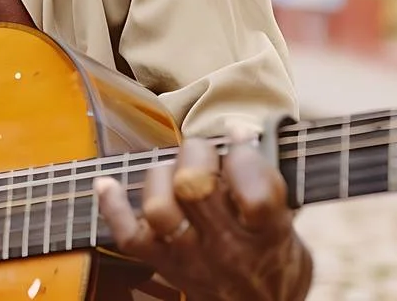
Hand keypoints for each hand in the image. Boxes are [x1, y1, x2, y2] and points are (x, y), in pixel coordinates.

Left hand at [95, 127, 313, 300]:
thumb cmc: (274, 262)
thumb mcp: (288, 225)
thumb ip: (268, 183)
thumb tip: (239, 132)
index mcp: (267, 236)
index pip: (256, 194)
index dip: (244, 155)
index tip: (240, 138)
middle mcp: (227, 247)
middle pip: (195, 187)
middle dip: (197, 154)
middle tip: (205, 153)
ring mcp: (191, 257)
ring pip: (159, 208)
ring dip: (162, 176)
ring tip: (175, 171)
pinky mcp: (165, 264)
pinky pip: (128, 236)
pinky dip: (113, 206)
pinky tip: (108, 184)